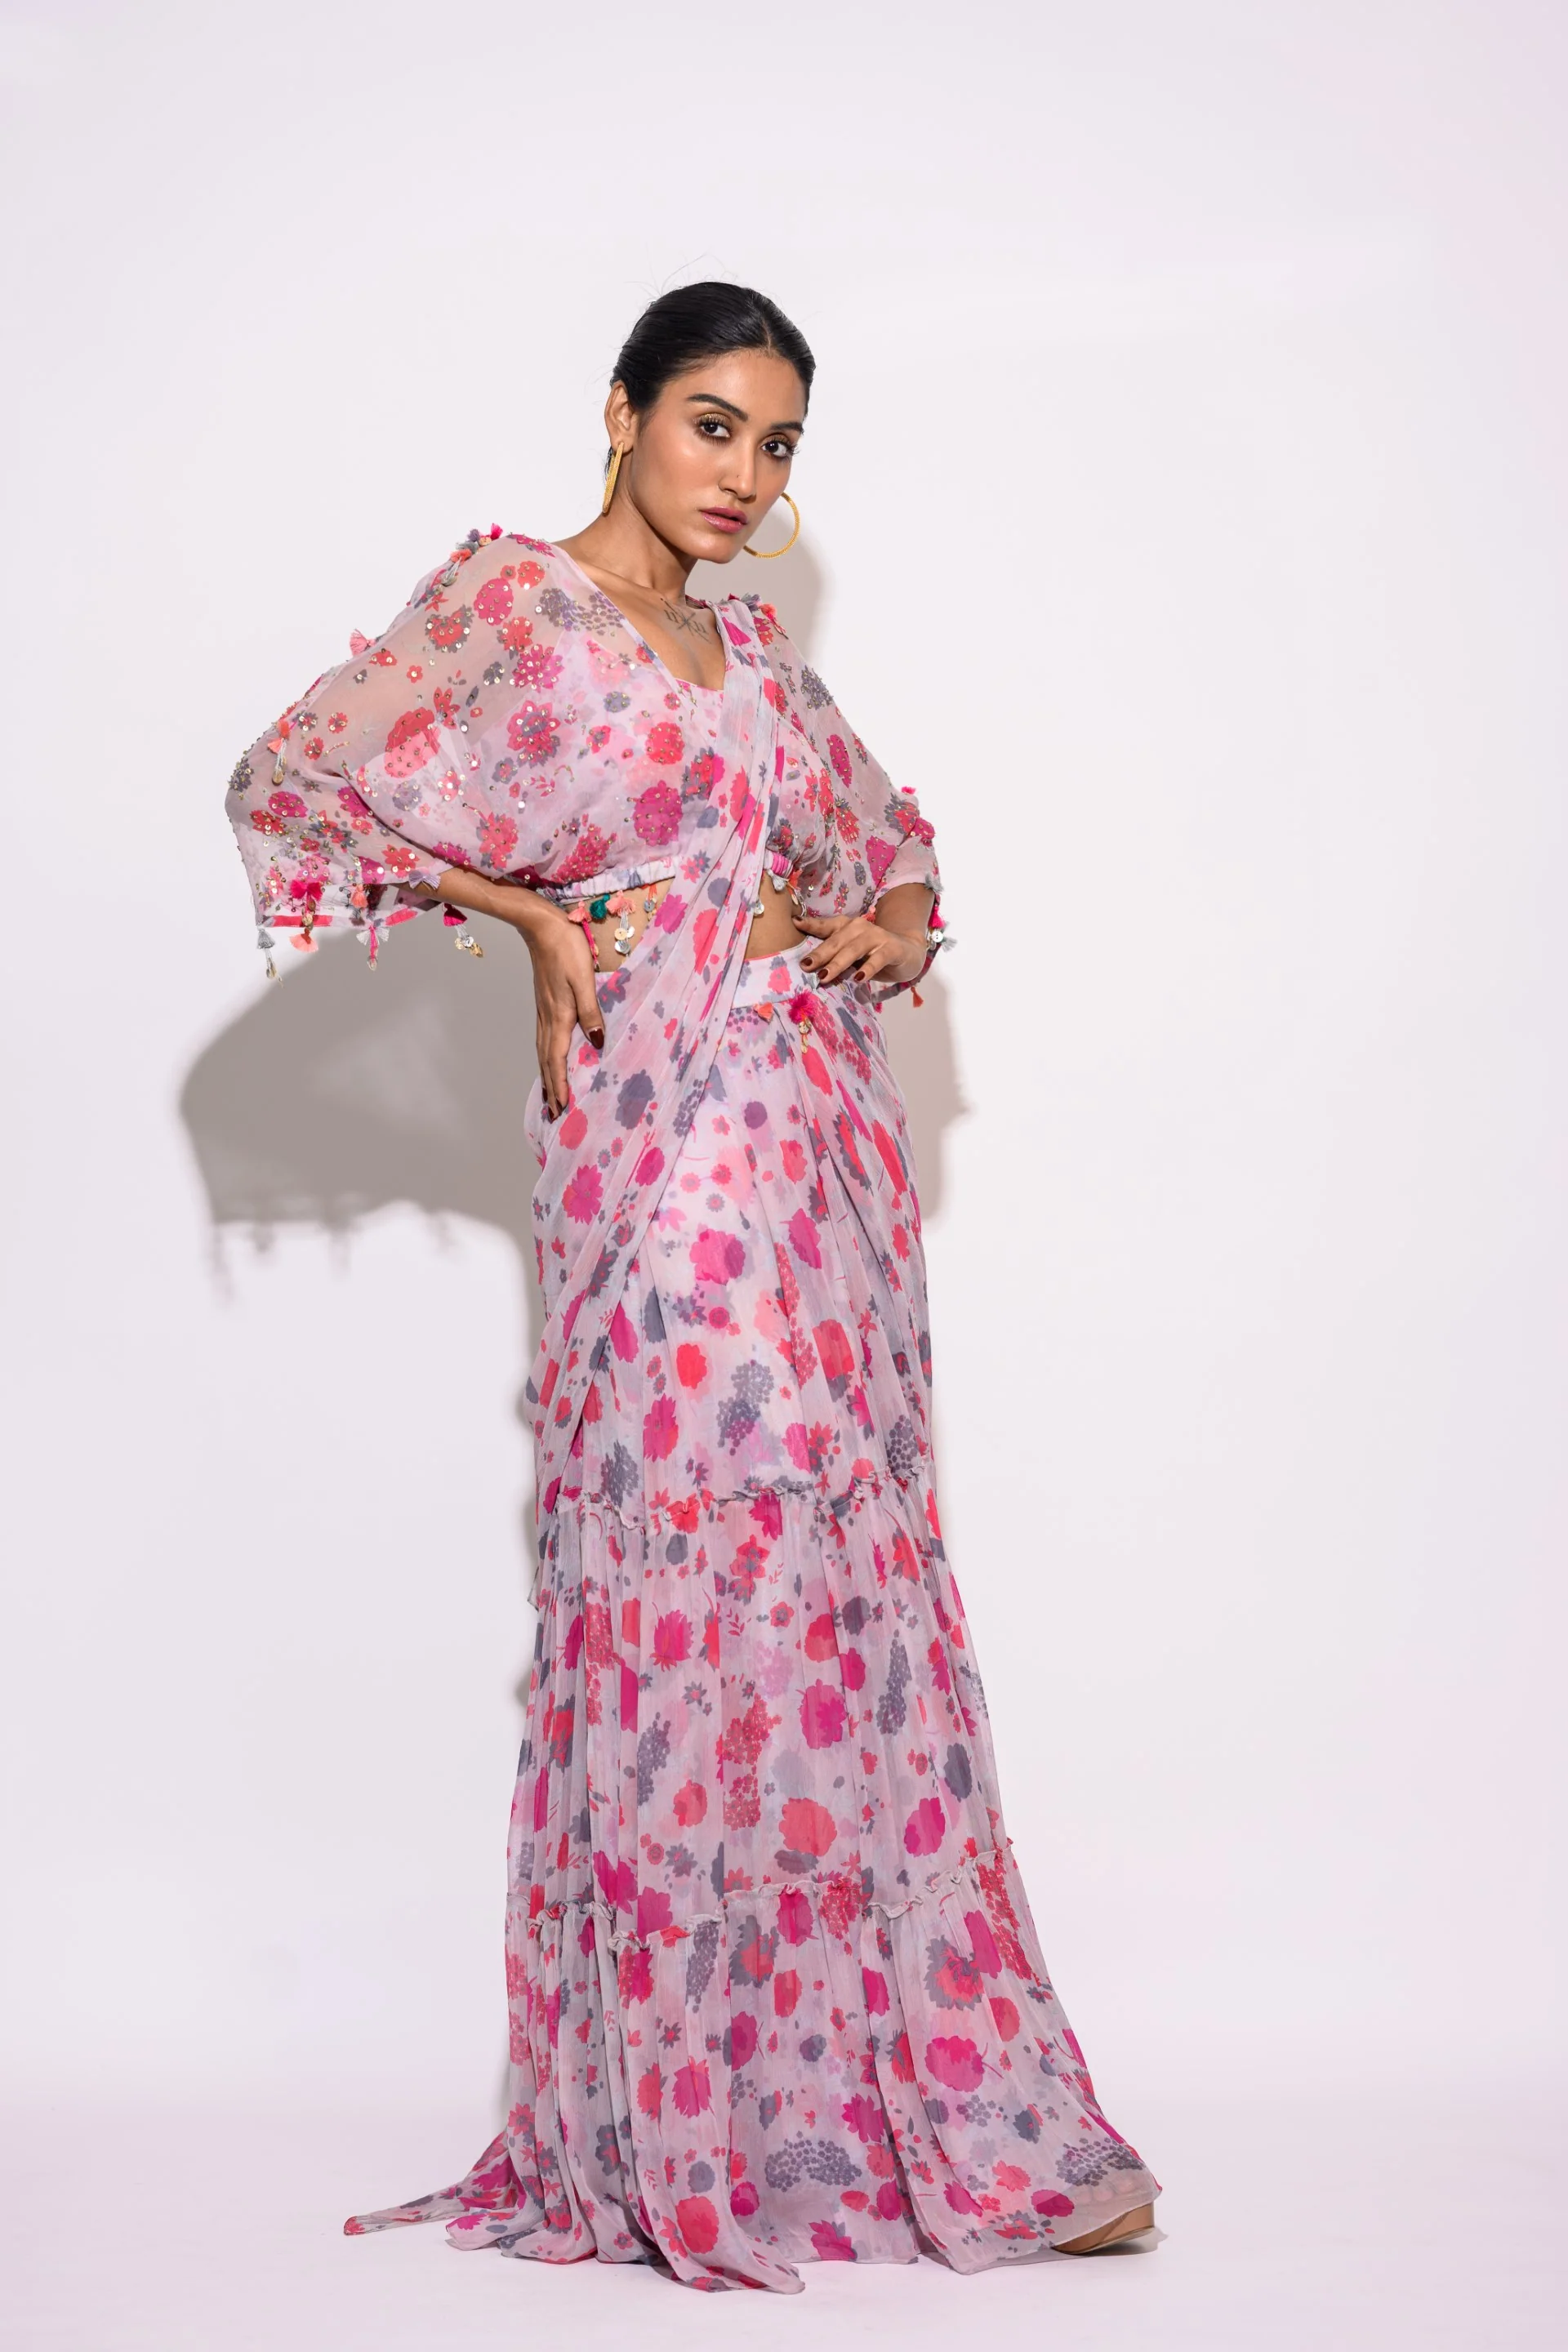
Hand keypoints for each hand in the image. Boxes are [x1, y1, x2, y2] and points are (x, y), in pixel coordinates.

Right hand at [495, 891, 602, 1118]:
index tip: (561, 1108)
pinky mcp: (543, 1004)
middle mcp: (547, 1018)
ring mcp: (542, 1011)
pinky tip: (549, 1059)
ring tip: (549, 1096)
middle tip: (553, 1113)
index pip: (558, 1060)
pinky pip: (543, 1040)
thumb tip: (596, 1042)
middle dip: (551, 1088)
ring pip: (543, 1052)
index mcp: (559, 1016)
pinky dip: (545, 1058)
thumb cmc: (566, 948)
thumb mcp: (583, 979)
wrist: (540, 926)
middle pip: (547, 1062)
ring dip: (546, 1076)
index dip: (560, 1085)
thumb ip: (590, 1011)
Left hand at [796, 912, 925, 987]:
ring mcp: (877, 937)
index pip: (826, 925)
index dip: (811, 924)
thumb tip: (806, 967)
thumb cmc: (872, 954)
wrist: (907, 952)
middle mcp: (860, 928)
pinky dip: (867, 969)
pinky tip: (858, 979)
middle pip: (836, 941)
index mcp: (847, 926)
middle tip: (805, 965)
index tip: (794, 923)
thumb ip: (834, 956)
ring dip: (838, 963)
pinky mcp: (892, 949)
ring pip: (854, 950)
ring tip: (824, 976)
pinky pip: (878, 960)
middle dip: (820, 953)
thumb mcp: (851, 952)